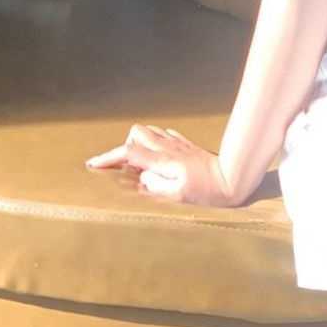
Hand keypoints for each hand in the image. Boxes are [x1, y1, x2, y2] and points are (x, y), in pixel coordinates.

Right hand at [86, 123, 237, 206]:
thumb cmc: (208, 190)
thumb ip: (155, 185)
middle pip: (136, 133)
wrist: (234, 176)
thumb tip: (141, 177)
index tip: (93, 164)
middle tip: (119, 166)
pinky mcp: (187, 145)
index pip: (128, 153)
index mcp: (163, 161)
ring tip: (135, 162)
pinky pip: (165, 135)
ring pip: (150, 132)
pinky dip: (154, 142)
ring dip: (138, 143)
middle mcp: (169, 148)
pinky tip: (156, 153)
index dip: (108, 158)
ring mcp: (178, 144)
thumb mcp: (178, 194)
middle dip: (123, 147)